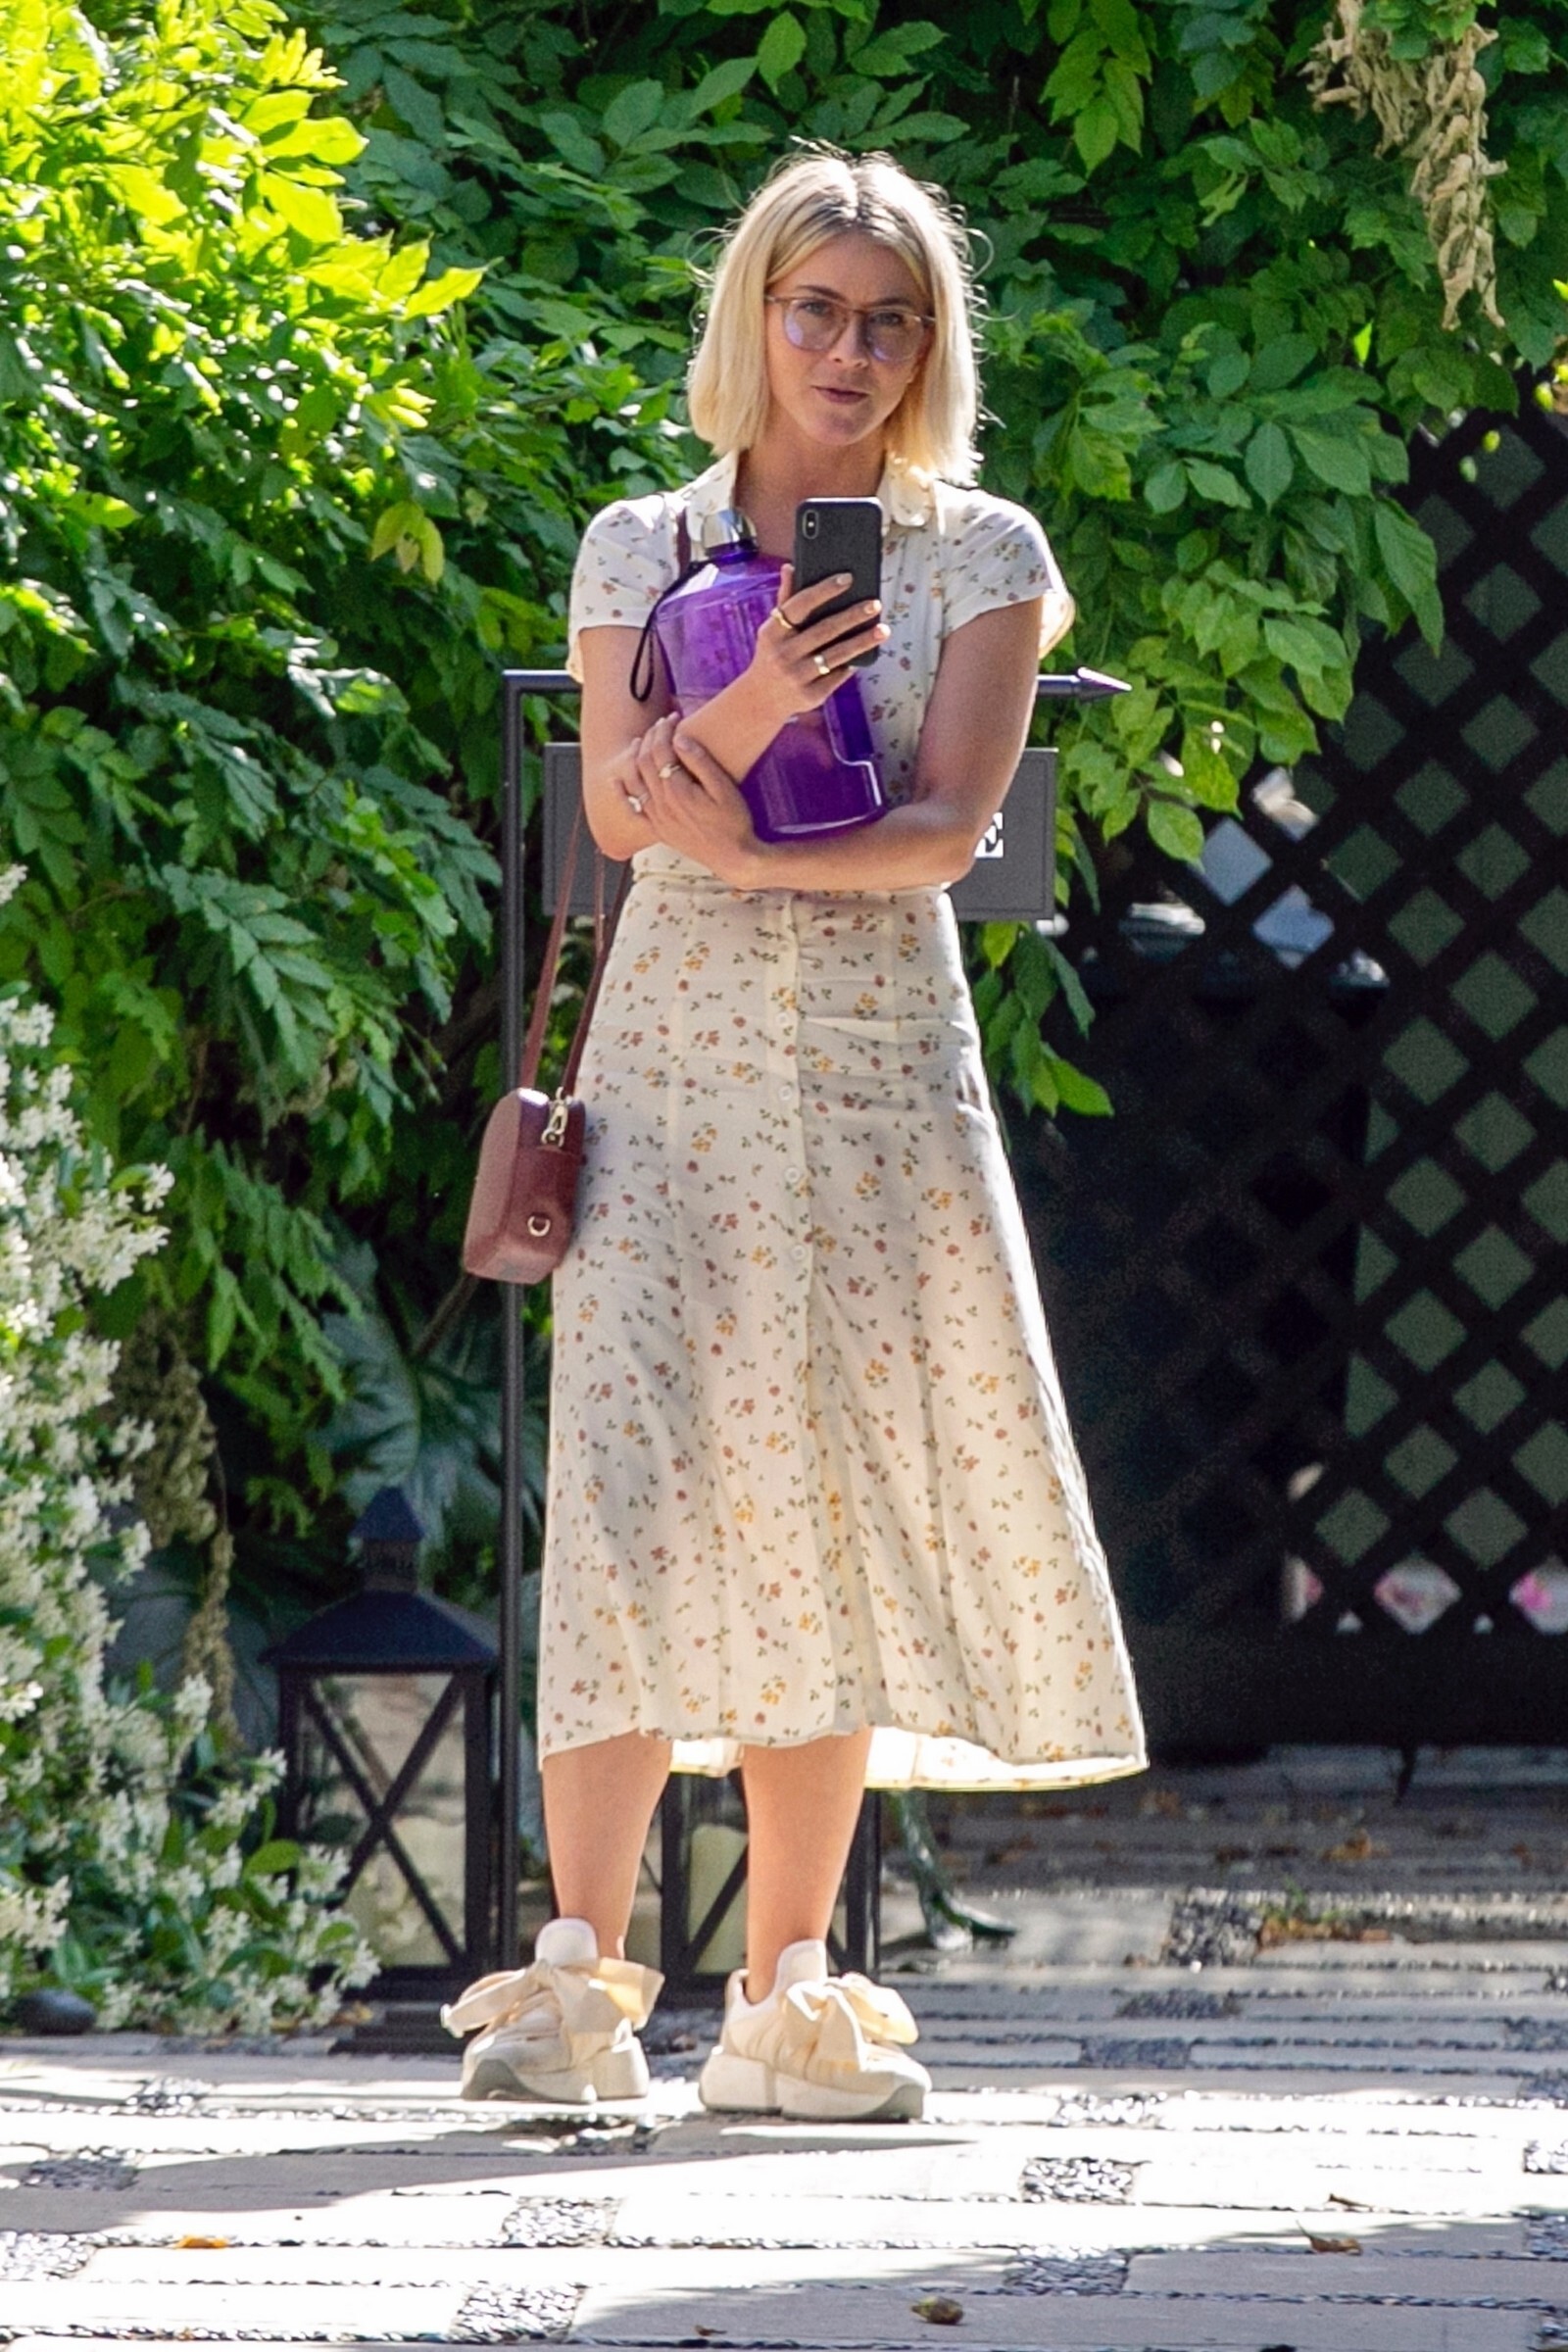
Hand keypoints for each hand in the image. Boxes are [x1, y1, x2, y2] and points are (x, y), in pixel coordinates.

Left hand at [628, 714, 760, 886]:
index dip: (665, 730)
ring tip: (643, 741)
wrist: (735, 858)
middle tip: (662, 724)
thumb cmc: (735, 821)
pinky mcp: (658, 830)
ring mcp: (657, 818)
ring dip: (636, 757)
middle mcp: (662, 804)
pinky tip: (616, 780)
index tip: (674, 718)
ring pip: (635, 780)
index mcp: (678, 790)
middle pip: (645, 761)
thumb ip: (701, 762)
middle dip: (652, 737)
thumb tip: (679, 738)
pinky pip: (633, 808)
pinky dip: (622, 792)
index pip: (661, 750)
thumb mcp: (724, 788)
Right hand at [745, 564, 887, 722]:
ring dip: (862, 641)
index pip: (800, 605)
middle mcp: (784, 654)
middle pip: (824, 630)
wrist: (761, 700)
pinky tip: (867, 654)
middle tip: (875, 604)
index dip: (824, 590)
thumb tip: (790, 567)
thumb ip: (785, 600)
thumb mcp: (772, 630)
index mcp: (773, 632)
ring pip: (836, 655)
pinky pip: (837, 677)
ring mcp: (797, 676)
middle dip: (852, 616)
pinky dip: (852, 664)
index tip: (848, 578)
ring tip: (883, 629)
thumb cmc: (772, 656)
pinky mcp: (811, 695)